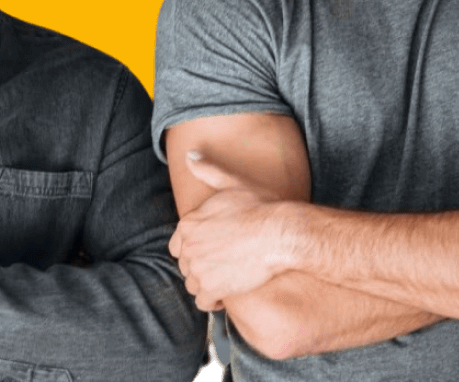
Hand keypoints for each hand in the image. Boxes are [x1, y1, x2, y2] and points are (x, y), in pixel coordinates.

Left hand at [169, 151, 293, 311]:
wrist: (280, 233)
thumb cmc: (262, 207)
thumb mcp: (233, 183)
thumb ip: (208, 171)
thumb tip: (190, 155)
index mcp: (188, 223)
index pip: (178, 246)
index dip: (196, 249)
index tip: (214, 250)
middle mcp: (188, 247)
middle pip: (187, 266)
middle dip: (203, 267)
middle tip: (226, 264)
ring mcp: (198, 269)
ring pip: (193, 285)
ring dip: (208, 285)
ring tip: (228, 278)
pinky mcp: (212, 289)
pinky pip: (203, 302)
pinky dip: (214, 301)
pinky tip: (229, 294)